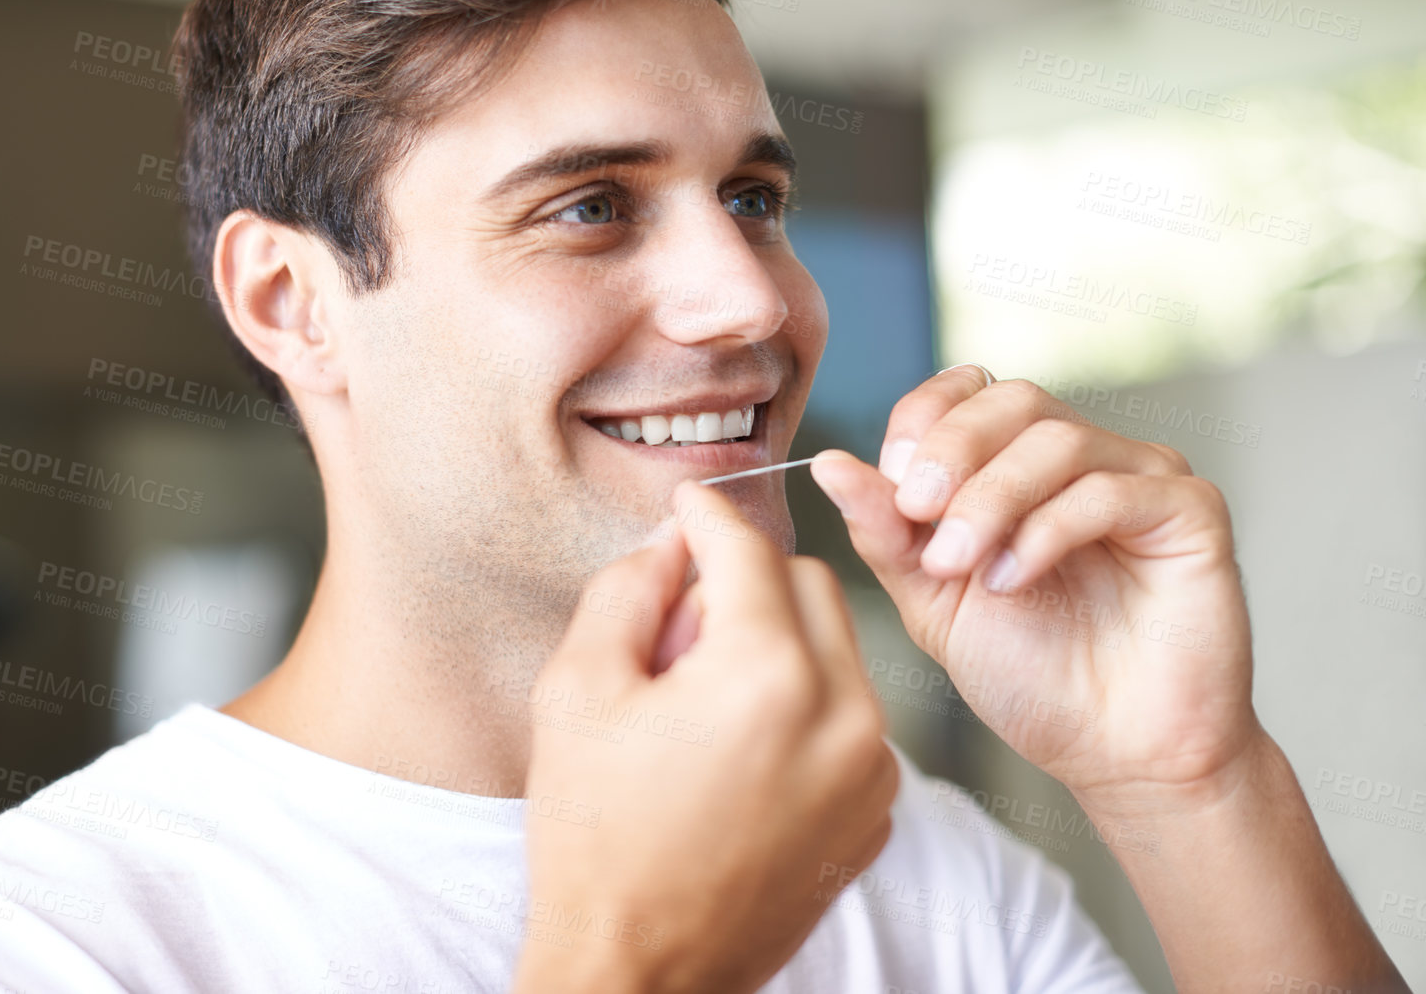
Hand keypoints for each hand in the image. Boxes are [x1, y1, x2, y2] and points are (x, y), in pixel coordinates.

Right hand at [513, 480, 896, 993]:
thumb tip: (672, 541)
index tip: (686, 505)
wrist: (641, 972)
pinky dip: (805, 703)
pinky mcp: (876, 811)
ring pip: (839, 647)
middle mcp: (842, 714)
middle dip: (746, 581)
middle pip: (809, 583)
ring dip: (779, 640)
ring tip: (706, 697)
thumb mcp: (576, 690)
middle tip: (680, 628)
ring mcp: (870, 769)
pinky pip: (852, 714)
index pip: (749, 549)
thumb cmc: (595, 838)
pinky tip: (740, 748)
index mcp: (766, 676)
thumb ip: (629, 589)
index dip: (708, 516)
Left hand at [809, 367, 1258, 807]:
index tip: (891, 481)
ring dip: (991, 499)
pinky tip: (1014, 580)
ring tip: (962, 567)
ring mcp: (1141, 478)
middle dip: (951, 453)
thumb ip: (886, 531)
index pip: (966, 391)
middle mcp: (1083, 458)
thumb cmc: (1033, 678)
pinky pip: (1111, 489)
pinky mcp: (1190, 512)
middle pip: (1011, 400)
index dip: (923, 421)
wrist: (1117, 758)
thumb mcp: (932, 599)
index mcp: (1018, 465)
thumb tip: (829, 464)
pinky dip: (1047, 529)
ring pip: (1056, 439)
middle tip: (918, 514)